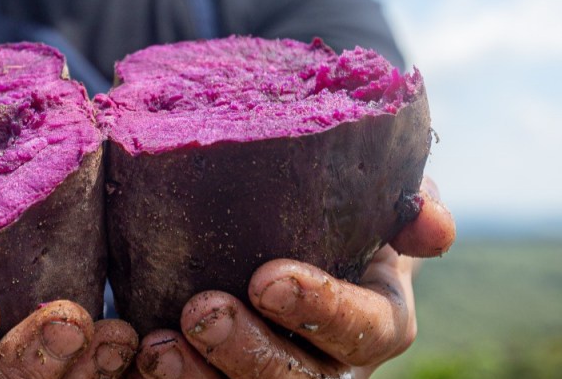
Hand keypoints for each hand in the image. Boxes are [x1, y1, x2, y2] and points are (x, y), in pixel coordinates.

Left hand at [134, 180, 455, 378]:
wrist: (298, 230)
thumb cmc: (344, 211)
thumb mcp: (383, 200)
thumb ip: (412, 206)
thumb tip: (429, 221)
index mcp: (378, 319)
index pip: (362, 327)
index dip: (319, 309)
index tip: (266, 278)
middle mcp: (334, 365)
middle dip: (249, 353)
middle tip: (199, 312)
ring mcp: (284, 378)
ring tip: (155, 347)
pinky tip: (133, 360)